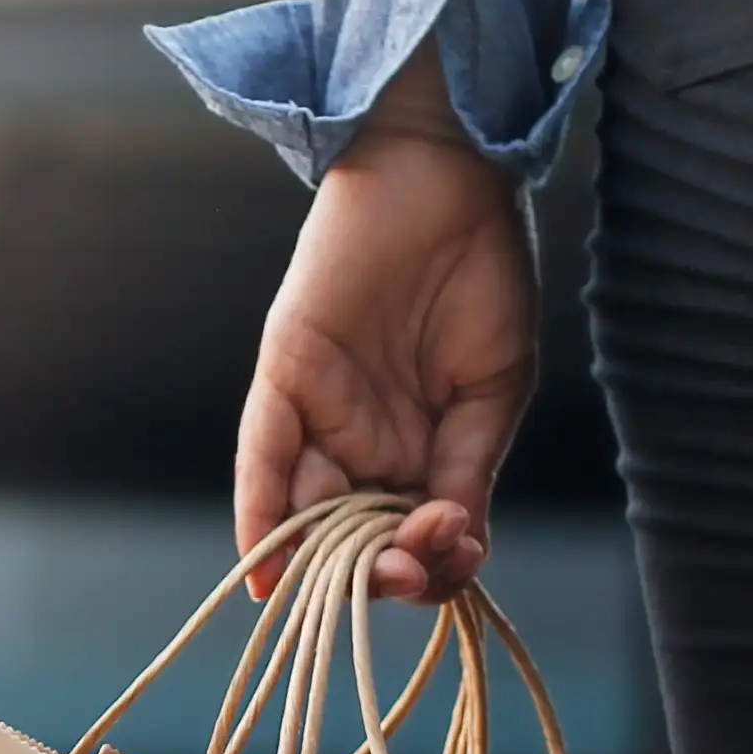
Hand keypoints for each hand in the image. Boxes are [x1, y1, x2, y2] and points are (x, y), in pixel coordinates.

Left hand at [234, 54, 537, 601]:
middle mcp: (362, 442)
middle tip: (412, 568)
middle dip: (383, 570)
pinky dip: (261, 515)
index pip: (413, 536)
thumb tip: (458, 548)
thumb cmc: (481, 274)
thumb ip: (467, 471)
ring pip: (309, 513)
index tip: (459, 555)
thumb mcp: (491, 391)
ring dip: (330, 561)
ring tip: (366, 575)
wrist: (447, 178)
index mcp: (418, 449)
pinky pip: (263, 457)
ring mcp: (320, 413)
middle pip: (357, 539)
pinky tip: (266, 569)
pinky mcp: (285, 376)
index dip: (432, 563)